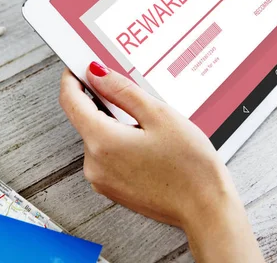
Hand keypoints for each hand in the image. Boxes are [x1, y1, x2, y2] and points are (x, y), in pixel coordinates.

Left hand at [59, 63, 263, 262]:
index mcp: (102, 141)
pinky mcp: (112, 189)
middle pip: (86, 119)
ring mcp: (102, 180)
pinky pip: (107, 156)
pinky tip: (148, 144)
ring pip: (98, 137)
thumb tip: (97, 73)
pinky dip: (120, 143)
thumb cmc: (190, 167)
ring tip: (151, 126)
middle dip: (104, 102)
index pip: (70, 101)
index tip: (79, 66)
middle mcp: (94, 164)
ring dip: (115, 124)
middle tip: (132, 94)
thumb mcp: (159, 115)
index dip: (73, 78)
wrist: (206, 209)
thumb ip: (122, 91)